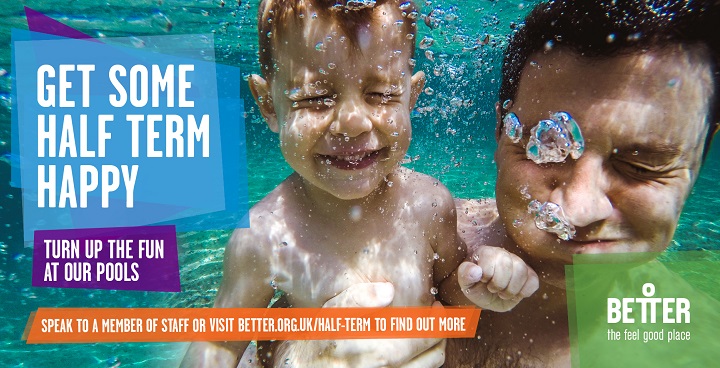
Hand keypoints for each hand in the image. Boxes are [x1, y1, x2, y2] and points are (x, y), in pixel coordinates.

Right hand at [271, 283, 445, 367]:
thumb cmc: (322, 335)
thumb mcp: (333, 311)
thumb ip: (358, 299)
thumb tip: (388, 291)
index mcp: (368, 346)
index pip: (416, 335)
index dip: (434, 321)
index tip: (437, 306)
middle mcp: (375, 366)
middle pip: (426, 355)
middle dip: (439, 334)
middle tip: (440, 317)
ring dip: (436, 351)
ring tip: (435, 334)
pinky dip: (424, 364)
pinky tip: (421, 351)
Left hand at [458, 246, 538, 311]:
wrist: (487, 297)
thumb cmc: (475, 287)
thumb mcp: (465, 283)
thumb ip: (465, 275)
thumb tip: (476, 271)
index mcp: (486, 253)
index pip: (491, 256)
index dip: (487, 274)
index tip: (483, 281)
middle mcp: (503, 254)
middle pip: (508, 264)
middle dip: (499, 283)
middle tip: (492, 289)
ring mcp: (518, 263)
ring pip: (522, 270)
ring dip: (511, 288)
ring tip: (503, 294)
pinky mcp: (529, 274)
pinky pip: (534, 280)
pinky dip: (525, 291)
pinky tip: (515, 295)